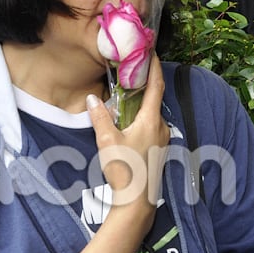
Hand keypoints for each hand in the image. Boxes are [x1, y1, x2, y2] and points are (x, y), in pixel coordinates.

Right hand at [87, 54, 168, 207]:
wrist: (136, 200)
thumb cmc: (124, 170)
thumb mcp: (107, 141)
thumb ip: (100, 117)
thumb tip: (92, 99)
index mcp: (151, 120)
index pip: (156, 85)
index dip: (155, 67)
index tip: (151, 52)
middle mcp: (160, 126)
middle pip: (155, 98)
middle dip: (146, 82)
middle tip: (133, 69)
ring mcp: (161, 139)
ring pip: (152, 113)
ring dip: (142, 101)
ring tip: (128, 92)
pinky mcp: (158, 149)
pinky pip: (151, 125)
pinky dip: (142, 115)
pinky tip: (129, 119)